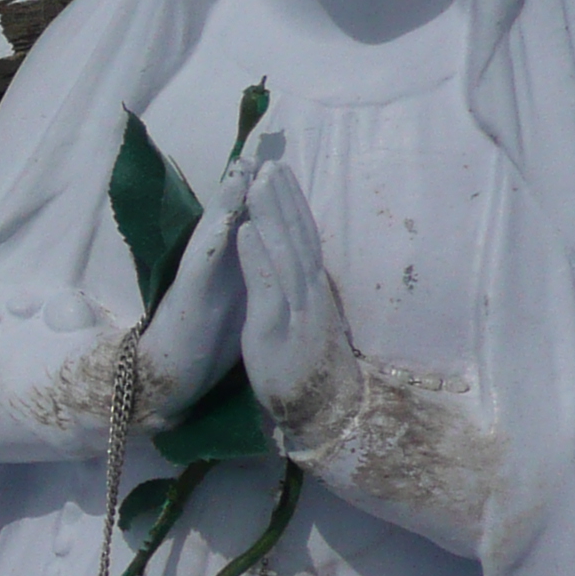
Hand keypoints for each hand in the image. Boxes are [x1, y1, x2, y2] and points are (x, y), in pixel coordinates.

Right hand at [133, 155, 252, 417]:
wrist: (175, 377)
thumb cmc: (209, 341)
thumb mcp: (241, 301)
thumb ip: (254, 274)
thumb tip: (274, 255)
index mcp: (231, 267)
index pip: (250, 225)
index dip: (265, 198)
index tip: (281, 167)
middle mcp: (212, 266)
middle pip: (231, 219)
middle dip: (244, 187)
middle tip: (258, 153)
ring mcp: (197, 279)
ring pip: (213, 232)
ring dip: (225, 202)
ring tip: (239, 171)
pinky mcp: (188, 298)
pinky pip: (201, 265)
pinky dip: (213, 242)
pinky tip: (225, 222)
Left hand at [237, 161, 355, 442]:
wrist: (329, 412)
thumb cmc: (312, 370)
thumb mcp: (308, 323)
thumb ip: (303, 295)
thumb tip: (302, 271)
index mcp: (313, 291)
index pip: (304, 240)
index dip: (293, 206)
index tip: (280, 174)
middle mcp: (310, 293)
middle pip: (298, 237)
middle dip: (283, 198)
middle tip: (270, 163)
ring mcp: (298, 309)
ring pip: (286, 252)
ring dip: (271, 214)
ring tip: (257, 182)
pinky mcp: (279, 328)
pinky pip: (268, 286)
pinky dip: (257, 255)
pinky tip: (246, 229)